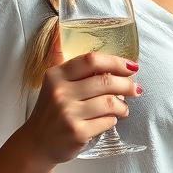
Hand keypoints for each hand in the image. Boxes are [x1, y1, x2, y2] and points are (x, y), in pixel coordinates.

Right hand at [22, 46, 141, 165]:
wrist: (36, 143)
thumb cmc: (50, 109)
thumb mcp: (51, 82)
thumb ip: (59, 57)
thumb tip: (58, 29)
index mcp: (56, 75)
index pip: (92, 60)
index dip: (116, 62)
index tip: (132, 66)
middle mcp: (60, 92)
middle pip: (105, 81)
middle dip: (127, 84)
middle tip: (136, 89)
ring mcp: (68, 113)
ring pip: (110, 103)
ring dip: (123, 105)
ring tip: (124, 107)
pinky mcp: (77, 132)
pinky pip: (107, 121)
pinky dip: (114, 119)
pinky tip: (111, 119)